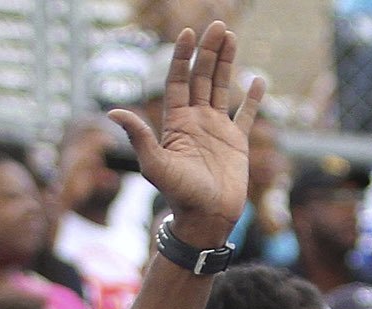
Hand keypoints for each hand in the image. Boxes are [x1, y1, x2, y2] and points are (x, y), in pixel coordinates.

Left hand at [107, 22, 264, 249]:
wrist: (206, 220)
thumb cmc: (179, 196)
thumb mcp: (155, 166)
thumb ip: (139, 137)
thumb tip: (113, 111)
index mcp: (176, 122)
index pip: (178, 80)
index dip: (182, 57)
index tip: (188, 34)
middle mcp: (196, 120)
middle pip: (201, 77)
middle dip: (208, 51)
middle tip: (217, 26)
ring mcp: (217, 130)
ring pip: (221, 88)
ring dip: (227, 63)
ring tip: (231, 37)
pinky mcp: (237, 143)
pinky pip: (246, 116)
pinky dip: (252, 99)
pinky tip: (257, 81)